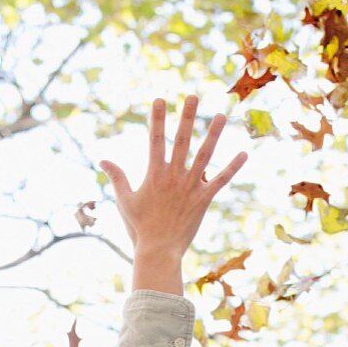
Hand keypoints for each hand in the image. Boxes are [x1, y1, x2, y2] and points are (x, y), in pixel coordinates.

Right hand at [98, 95, 247, 256]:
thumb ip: (117, 177)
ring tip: (222, 115)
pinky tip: (244, 154)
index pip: (155, 140)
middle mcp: (173, 177)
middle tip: (192, 96)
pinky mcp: (203, 200)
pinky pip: (221, 181)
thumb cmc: (139, 227)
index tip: (160, 99)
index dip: (157, 119)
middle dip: (187, 117)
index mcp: (154, 174)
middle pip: (182, 140)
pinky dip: (232, 168)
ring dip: (213, 135)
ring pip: (204, 156)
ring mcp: (190, 188)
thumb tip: (103, 160)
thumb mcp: (125, 201)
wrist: (158, 250)